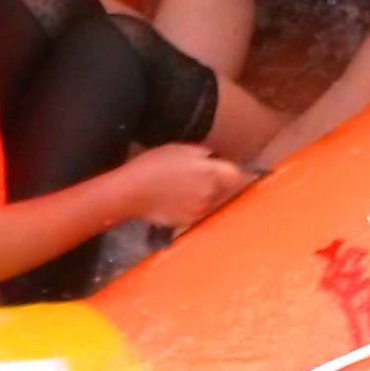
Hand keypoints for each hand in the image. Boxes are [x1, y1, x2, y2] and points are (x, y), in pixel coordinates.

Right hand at [121, 144, 252, 228]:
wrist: (131, 192)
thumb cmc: (153, 165)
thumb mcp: (180, 149)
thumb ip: (203, 154)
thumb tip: (214, 158)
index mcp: (211, 173)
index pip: (238, 175)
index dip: (235, 172)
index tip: (229, 170)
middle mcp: (210, 193)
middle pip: (225, 189)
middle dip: (218, 183)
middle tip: (198, 176)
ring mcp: (200, 210)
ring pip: (212, 201)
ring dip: (205, 195)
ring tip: (184, 188)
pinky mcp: (189, 222)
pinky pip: (199, 212)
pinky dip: (193, 206)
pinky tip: (177, 199)